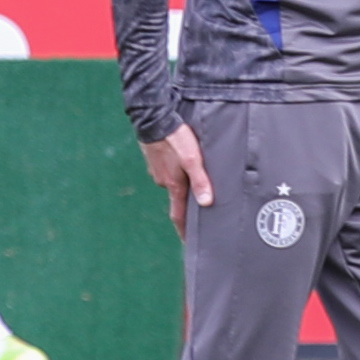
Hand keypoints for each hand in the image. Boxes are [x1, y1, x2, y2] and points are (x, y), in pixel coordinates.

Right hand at [140, 123, 212, 237]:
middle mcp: (163, 181)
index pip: (179, 215)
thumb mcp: (192, 158)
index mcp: (173, 185)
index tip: (188, 243)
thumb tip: (206, 203)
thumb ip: (200, 180)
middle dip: (188, 203)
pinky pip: (168, 170)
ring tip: (195, 178)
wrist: (152, 116)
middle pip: (179, 197)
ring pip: (174, 181)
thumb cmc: (175, 137)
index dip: (184, 231)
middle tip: (202, 206)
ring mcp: (157, 170)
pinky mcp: (155, 159)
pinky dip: (176, 170)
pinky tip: (183, 162)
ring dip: (183, 182)